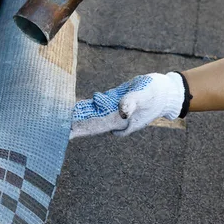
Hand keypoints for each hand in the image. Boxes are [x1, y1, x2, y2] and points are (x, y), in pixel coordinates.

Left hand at [70, 72, 184, 138]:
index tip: (68, 133)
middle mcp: (117, 119)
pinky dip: (89, 105)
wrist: (165, 90)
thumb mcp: (144, 96)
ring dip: (81, 115)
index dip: (83, 130)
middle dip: (77, 126)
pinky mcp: (116, 100)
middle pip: (93, 124)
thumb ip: (132, 102)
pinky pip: (99, 105)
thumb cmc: (155, 93)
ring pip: (94, 115)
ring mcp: (116, 110)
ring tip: (63, 116)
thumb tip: (122, 112)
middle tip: (59, 127)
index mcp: (122, 122)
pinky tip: (77, 104)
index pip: (98, 128)